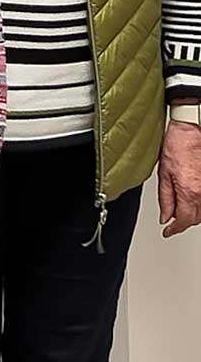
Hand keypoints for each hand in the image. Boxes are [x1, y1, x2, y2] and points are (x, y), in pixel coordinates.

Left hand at [159, 116, 200, 236]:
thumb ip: (165, 198)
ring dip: (192, 214)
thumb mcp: (163, 173)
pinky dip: (199, 206)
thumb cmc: (177, 145)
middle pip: (195, 218)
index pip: (183, 220)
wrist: (191, 130)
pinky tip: (191, 201)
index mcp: (189, 191)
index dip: (174, 229)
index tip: (168, 231)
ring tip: (179, 212)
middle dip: (183, 222)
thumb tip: (165, 216)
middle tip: (171, 222)